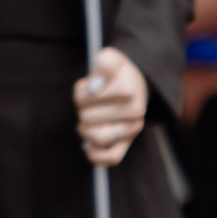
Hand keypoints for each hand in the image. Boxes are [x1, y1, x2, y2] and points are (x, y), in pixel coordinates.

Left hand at [73, 47, 147, 168]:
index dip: (80, 91)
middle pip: (86, 117)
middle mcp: (136, 111)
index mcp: (129, 89)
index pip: (84, 98)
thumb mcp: (109, 58)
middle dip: (82, 109)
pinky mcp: (127, 144)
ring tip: (86, 121)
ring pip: (96, 138)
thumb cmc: (117, 73)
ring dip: (84, 130)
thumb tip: (94, 87)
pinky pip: (111, 158)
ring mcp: (133, 130)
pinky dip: (95, 155)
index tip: (90, 86)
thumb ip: (103, 64)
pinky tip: (87, 145)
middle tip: (90, 103)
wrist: (135, 85)